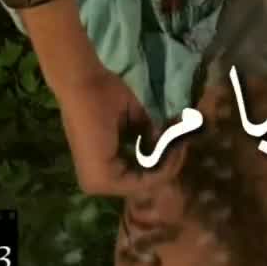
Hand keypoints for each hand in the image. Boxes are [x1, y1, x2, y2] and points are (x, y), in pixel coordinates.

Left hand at [56, 66, 168, 197]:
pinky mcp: (105, 178)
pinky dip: (161, 164)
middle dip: (170, 162)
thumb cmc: (102, 94)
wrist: (83, 81)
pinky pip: (143, 180)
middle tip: (183, 140)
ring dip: (168, 161)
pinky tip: (170, 146)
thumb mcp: (132, 120)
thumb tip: (170, 144)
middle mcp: (97, 183)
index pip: (141, 176)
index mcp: (101, 171)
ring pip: (148, 182)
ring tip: (178, 140)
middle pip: (147, 182)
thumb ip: (148, 137)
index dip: (164, 161)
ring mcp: (99, 184)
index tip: (180, 140)